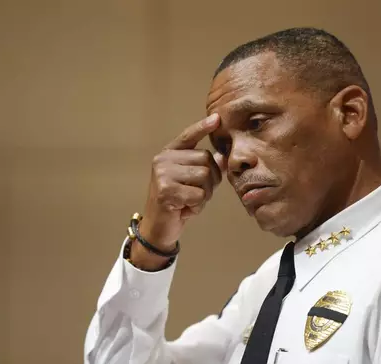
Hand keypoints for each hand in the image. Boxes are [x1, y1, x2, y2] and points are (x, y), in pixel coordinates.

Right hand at [131, 113, 224, 269]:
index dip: (203, 127)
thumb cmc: (177, 203)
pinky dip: (197, 206)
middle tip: (196, 194)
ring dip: (204, 194)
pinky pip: (198, 194)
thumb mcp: (193, 182)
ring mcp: (163, 173)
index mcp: (169, 154)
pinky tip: (184, 209)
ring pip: (204, 176)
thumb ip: (206, 167)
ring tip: (189, 201)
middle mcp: (163, 160)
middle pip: (206, 159)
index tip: (217, 119)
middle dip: (210, 180)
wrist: (158, 228)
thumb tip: (223, 157)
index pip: (188, 136)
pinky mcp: (165, 190)